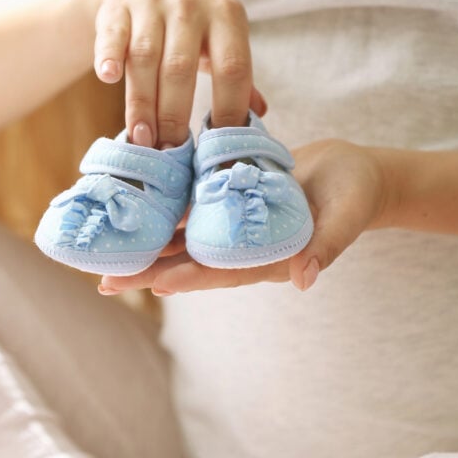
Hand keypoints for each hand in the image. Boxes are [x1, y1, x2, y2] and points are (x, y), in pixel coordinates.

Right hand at [83, 0, 267, 147]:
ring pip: (145, 59)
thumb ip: (236, 72)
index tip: (217, 150)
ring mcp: (150, 3)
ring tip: (141, 139)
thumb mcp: (221, 34)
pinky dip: (108, 56)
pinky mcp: (116, 7)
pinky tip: (108, 78)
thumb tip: (258, 115)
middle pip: (182, 68)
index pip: (233, 68)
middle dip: (174, 115)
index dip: (228, 110)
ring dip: (142, 103)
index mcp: (226, 15)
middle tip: (169, 151)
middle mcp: (190, 6)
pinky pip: (112, 35)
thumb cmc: (190, 16)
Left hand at [99, 139, 388, 293]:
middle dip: (147, 272)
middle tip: (104, 282)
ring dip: (143, 248)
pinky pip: (186, 210)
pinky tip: (128, 213)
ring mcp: (228, 227)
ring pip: (179, 241)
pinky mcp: (222, 203)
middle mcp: (240, 248)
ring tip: (102, 257)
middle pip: (187, 263)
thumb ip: (327, 246)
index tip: (156, 285)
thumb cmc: (355, 194)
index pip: (221, 272)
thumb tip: (305, 278)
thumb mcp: (347, 215)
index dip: (188, 278)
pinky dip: (158, 214)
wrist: (353, 172)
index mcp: (267, 258)